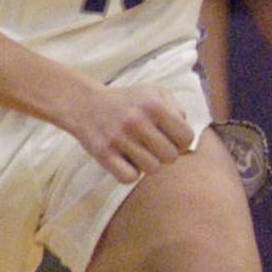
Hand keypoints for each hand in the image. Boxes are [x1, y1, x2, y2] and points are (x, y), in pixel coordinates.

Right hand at [67, 82, 195, 182]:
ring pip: (152, 169)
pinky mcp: (103, 153)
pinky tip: (125, 160)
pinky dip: (129, 173)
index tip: (169, 138)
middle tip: (151, 145)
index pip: (186, 138)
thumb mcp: (155, 94)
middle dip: (164, 153)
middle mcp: (137, 120)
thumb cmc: (128, 102)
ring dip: (147, 163)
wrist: (85, 104)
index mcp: (154, 105)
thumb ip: (177, 110)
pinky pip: (130, 177)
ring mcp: (118, 137)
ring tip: (137, 150)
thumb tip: (186, 138)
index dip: (181, 142)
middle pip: (171, 157)